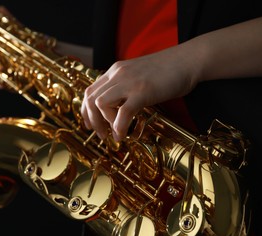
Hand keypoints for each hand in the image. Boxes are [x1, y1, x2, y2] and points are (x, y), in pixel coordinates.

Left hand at [80, 45, 197, 141]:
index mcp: (115, 71)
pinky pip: (123, 112)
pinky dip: (119, 127)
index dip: (85, 110)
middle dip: (92, 120)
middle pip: (90, 99)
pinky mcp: (143, 91)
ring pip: (100, 104)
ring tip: (112, 134)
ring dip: (103, 123)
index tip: (90, 124)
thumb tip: (117, 108)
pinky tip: (122, 135)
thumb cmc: (168, 71)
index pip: (89, 91)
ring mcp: (129, 82)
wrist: (189, 60)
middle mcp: (117, 74)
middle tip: (101, 134)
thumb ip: (124, 87)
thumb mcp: (138, 75)